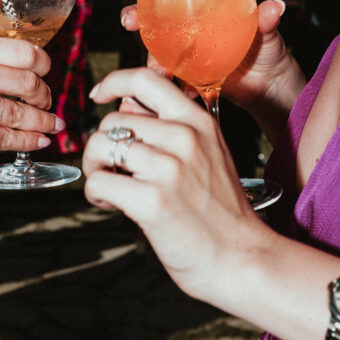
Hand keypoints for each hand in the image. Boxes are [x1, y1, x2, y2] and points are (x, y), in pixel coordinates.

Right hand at [0, 34, 61, 174]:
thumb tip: (13, 63)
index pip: (23, 50)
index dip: (42, 64)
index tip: (46, 72)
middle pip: (29, 82)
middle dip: (45, 95)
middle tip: (47, 101)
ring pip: (22, 112)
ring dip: (43, 120)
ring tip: (52, 123)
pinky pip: (10, 138)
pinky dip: (30, 141)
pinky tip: (39, 140)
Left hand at [83, 67, 272, 301]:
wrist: (244, 260)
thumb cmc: (222, 213)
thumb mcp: (209, 154)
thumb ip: (171, 128)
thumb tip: (125, 107)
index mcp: (199, 121)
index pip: (145, 79)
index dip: (114, 82)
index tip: (100, 94)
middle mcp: (185, 138)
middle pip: (113, 120)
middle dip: (102, 145)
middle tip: (112, 169)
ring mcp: (169, 169)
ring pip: (100, 146)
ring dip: (95, 167)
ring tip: (111, 187)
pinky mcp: (152, 201)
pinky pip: (99, 181)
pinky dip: (95, 193)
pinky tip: (111, 204)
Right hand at [119, 0, 298, 121]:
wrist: (268, 85)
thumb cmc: (267, 48)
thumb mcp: (267, 30)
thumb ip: (267, 19)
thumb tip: (275, 7)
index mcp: (205, 3)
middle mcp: (190, 23)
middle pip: (153, 14)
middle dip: (135, 15)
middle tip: (129, 20)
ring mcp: (186, 48)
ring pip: (156, 46)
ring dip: (150, 55)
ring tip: (159, 68)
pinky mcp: (188, 72)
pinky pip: (171, 75)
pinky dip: (173, 81)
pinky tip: (185, 87)